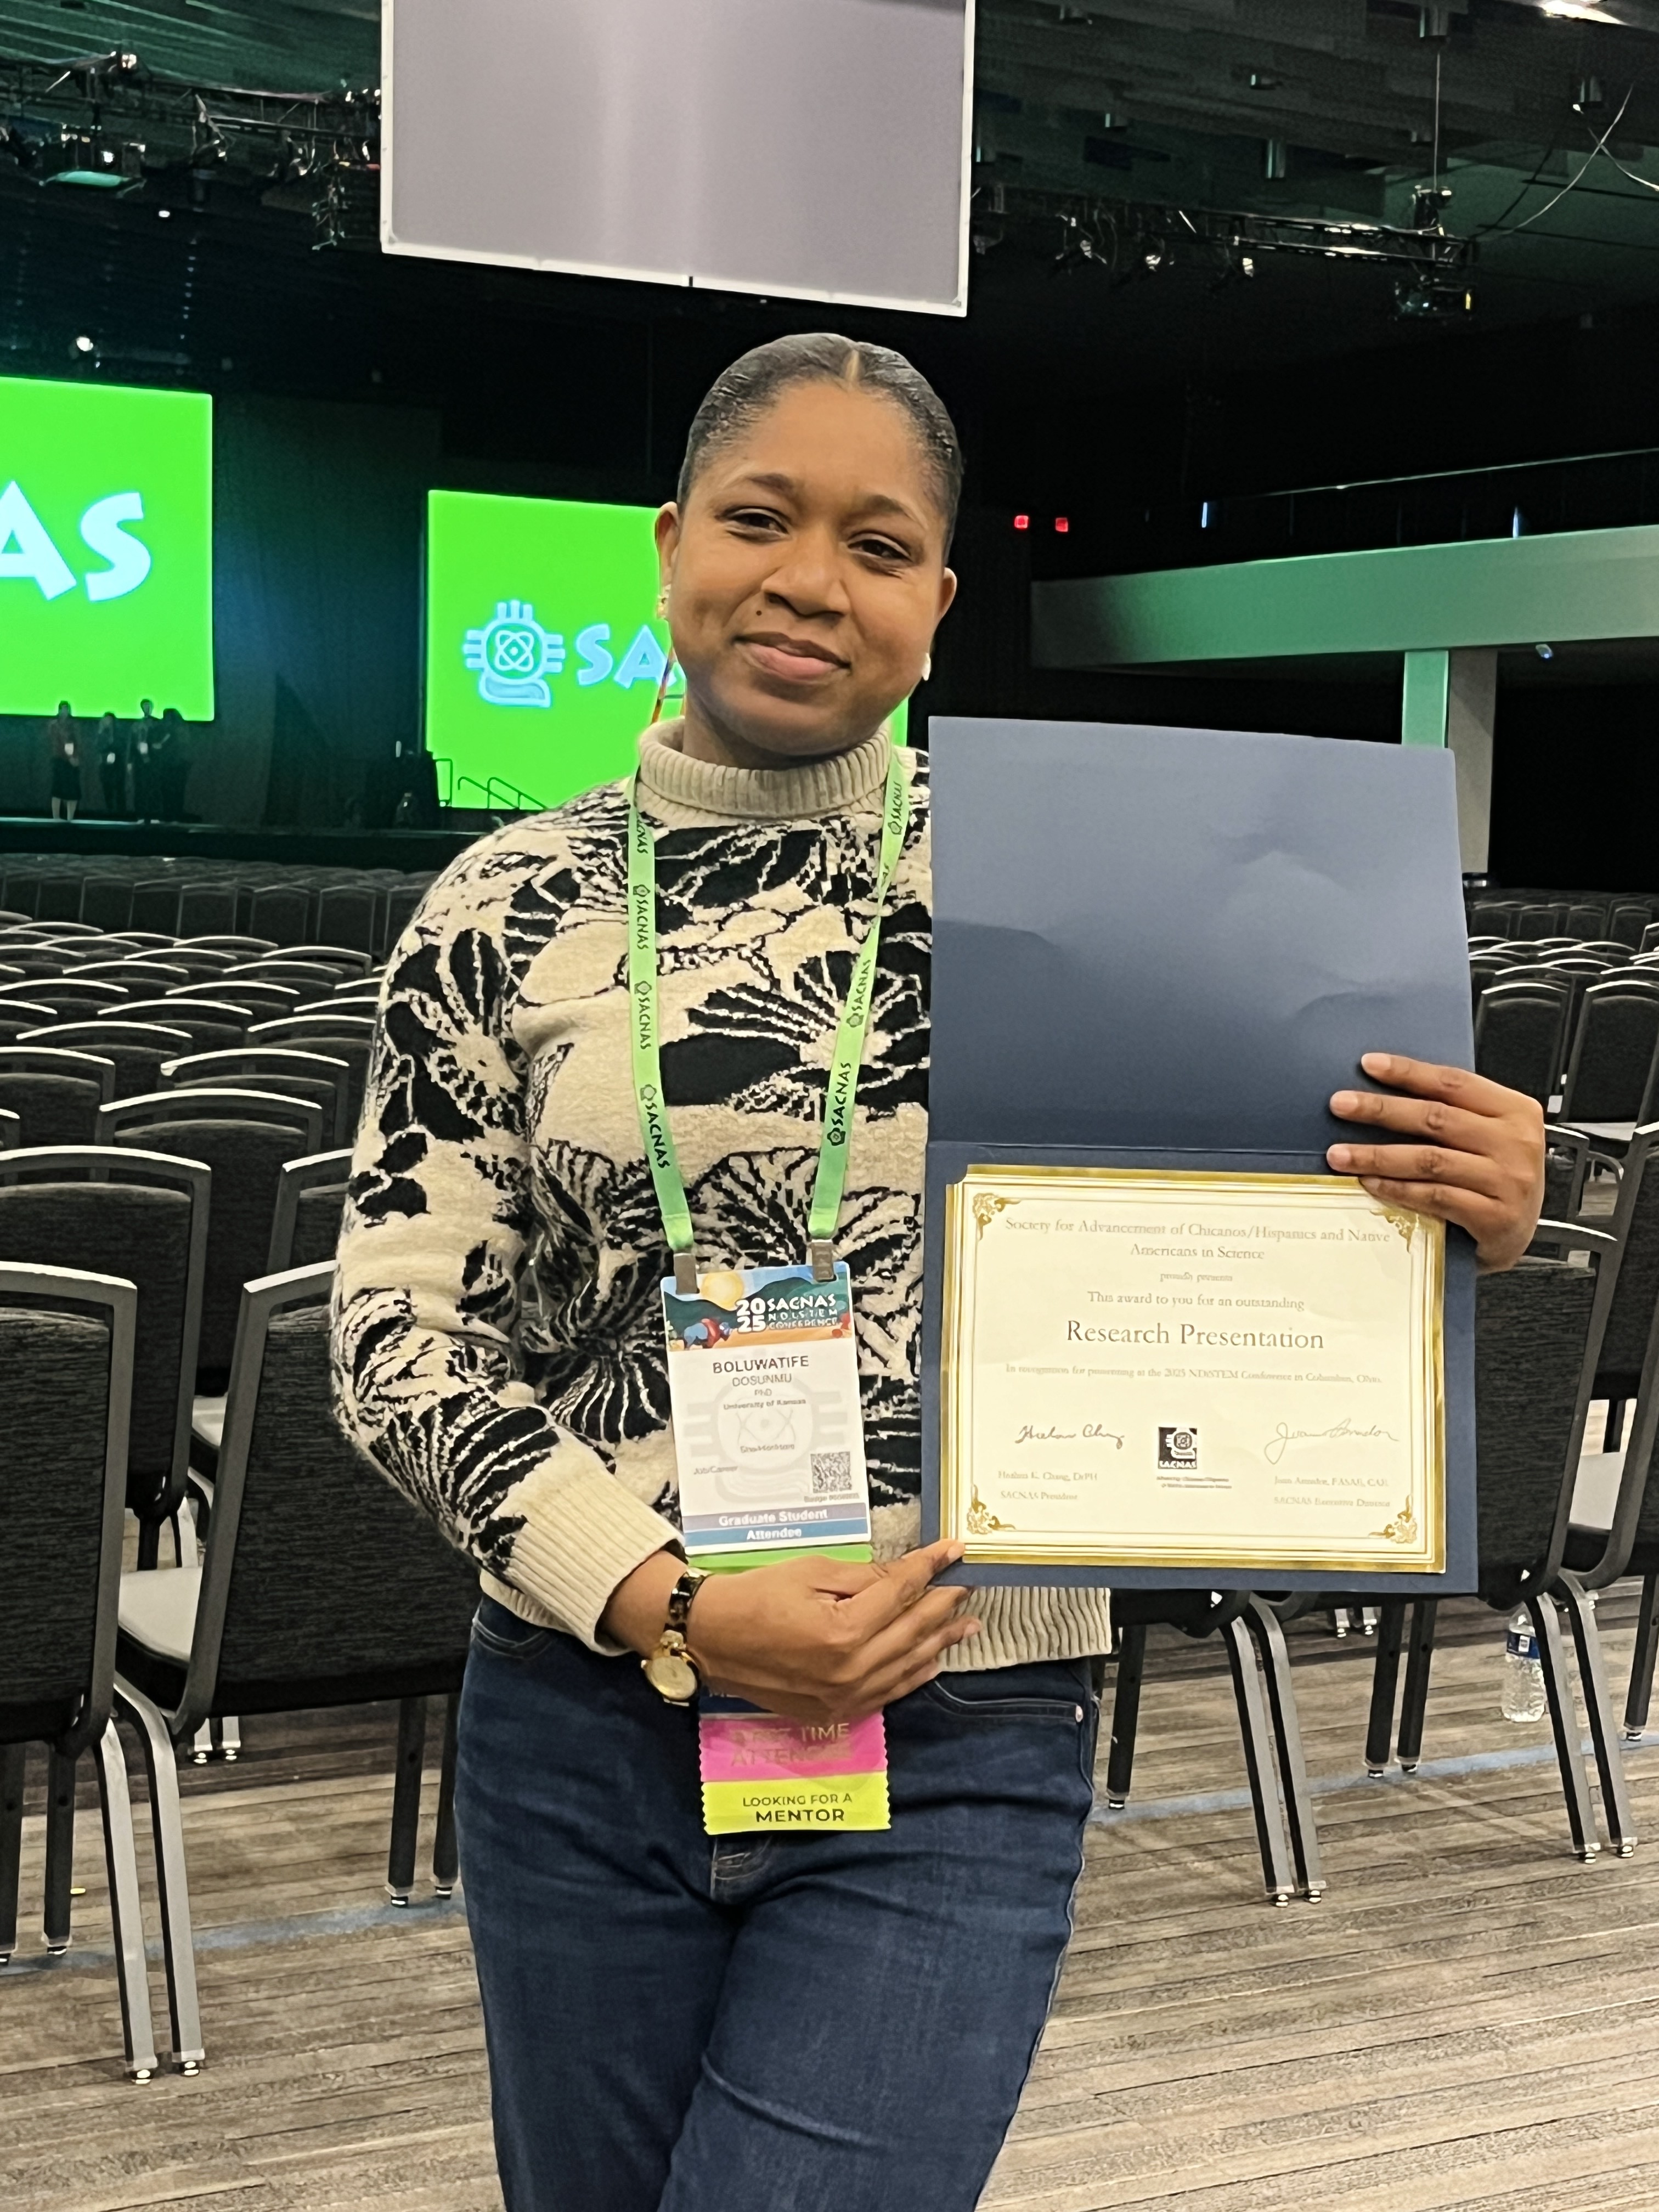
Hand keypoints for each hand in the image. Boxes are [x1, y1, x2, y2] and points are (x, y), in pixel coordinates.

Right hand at [601, 1542, 978, 1724]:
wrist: (712, 1638)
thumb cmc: (758, 1596)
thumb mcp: (813, 1572)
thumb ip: (866, 1578)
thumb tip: (908, 1574)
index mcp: (844, 1631)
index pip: (901, 1592)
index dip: (930, 1567)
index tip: (954, 1550)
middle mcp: (851, 1671)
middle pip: (913, 1632)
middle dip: (944, 1605)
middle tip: (967, 1586)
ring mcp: (845, 1697)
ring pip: (908, 1667)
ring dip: (940, 1643)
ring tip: (967, 1624)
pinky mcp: (836, 1712)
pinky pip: (888, 1694)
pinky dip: (914, 1675)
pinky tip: (931, 1660)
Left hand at [1327, 1053, 1544, 1272]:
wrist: (1519, 1233)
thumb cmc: (1497, 1178)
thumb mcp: (1488, 1136)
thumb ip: (1452, 1113)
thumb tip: (1385, 1094)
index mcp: (1515, 1111)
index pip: (1454, 1082)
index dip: (1409, 1072)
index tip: (1369, 1065)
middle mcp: (1515, 1143)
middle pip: (1436, 1117)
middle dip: (1382, 1110)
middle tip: (1341, 1105)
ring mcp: (1507, 1181)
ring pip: (1430, 1159)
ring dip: (1377, 1155)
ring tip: (1340, 1154)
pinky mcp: (1494, 1217)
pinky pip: (1435, 1197)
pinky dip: (1397, 1189)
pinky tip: (1369, 1183)